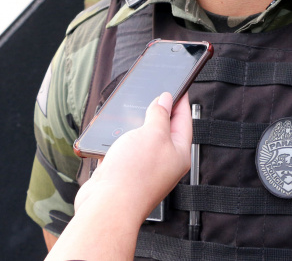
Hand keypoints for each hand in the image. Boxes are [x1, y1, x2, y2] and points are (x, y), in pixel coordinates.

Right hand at [74, 92, 191, 219]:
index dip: (181, 100)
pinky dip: (119, 140)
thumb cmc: (134, 175)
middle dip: (158, 111)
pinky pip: (125, 151)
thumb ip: (159, 114)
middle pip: (164, 130)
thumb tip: (164, 100)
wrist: (107, 206)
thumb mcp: (153, 134)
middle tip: (155, 93)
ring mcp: (143, 169)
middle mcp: (164, 163)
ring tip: (133, 109)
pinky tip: (113, 133)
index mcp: (179, 153)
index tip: (180, 86)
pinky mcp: (124, 174)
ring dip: (137, 125)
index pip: (184, 120)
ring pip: (142, 140)